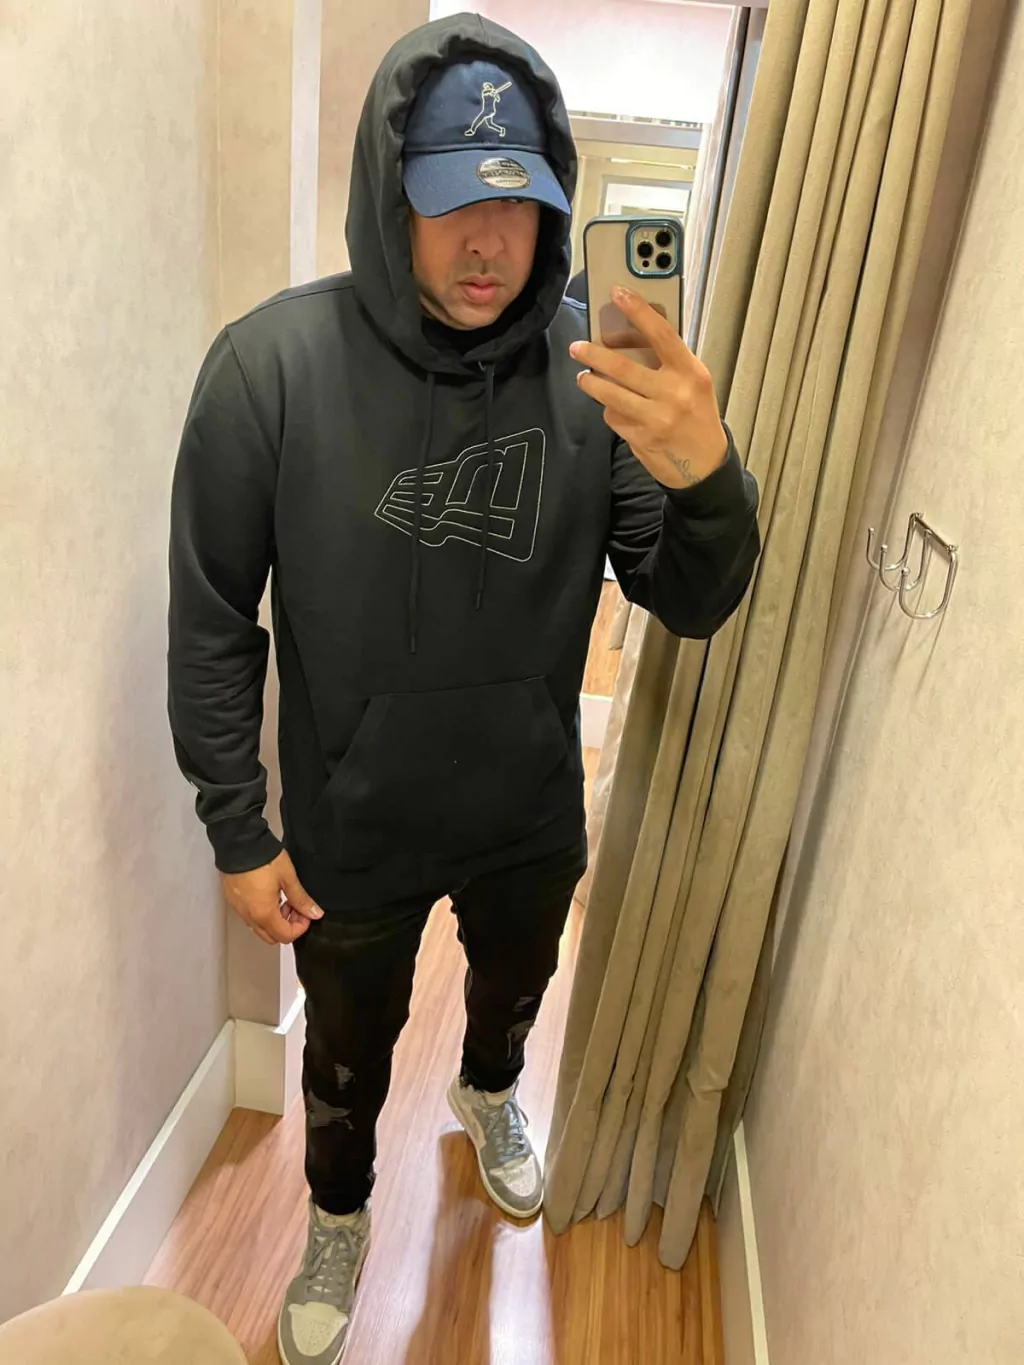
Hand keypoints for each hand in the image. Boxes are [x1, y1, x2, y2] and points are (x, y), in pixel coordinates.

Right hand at [220, 850, 323, 944]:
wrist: (239, 843)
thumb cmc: (262, 858)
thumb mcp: (288, 878)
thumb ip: (301, 899)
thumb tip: (314, 913)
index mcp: (264, 914)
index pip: (285, 936)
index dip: (300, 927)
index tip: (305, 912)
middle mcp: (249, 916)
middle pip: (271, 937)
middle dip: (287, 926)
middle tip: (295, 908)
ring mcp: (239, 909)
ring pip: (259, 928)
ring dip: (274, 920)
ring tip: (282, 899)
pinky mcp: (233, 901)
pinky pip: (249, 917)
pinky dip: (261, 913)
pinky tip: (268, 895)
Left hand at [570, 286, 728, 488]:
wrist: (705, 465)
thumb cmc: (698, 416)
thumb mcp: (694, 384)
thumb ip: (669, 363)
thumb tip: (630, 337)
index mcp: (691, 373)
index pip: (662, 334)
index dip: (638, 311)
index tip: (617, 293)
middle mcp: (673, 394)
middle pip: (623, 368)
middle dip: (593, 355)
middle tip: (577, 348)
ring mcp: (655, 418)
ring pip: (610, 394)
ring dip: (591, 383)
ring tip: (584, 377)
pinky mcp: (640, 439)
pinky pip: (613, 417)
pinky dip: (610, 410)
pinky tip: (614, 408)